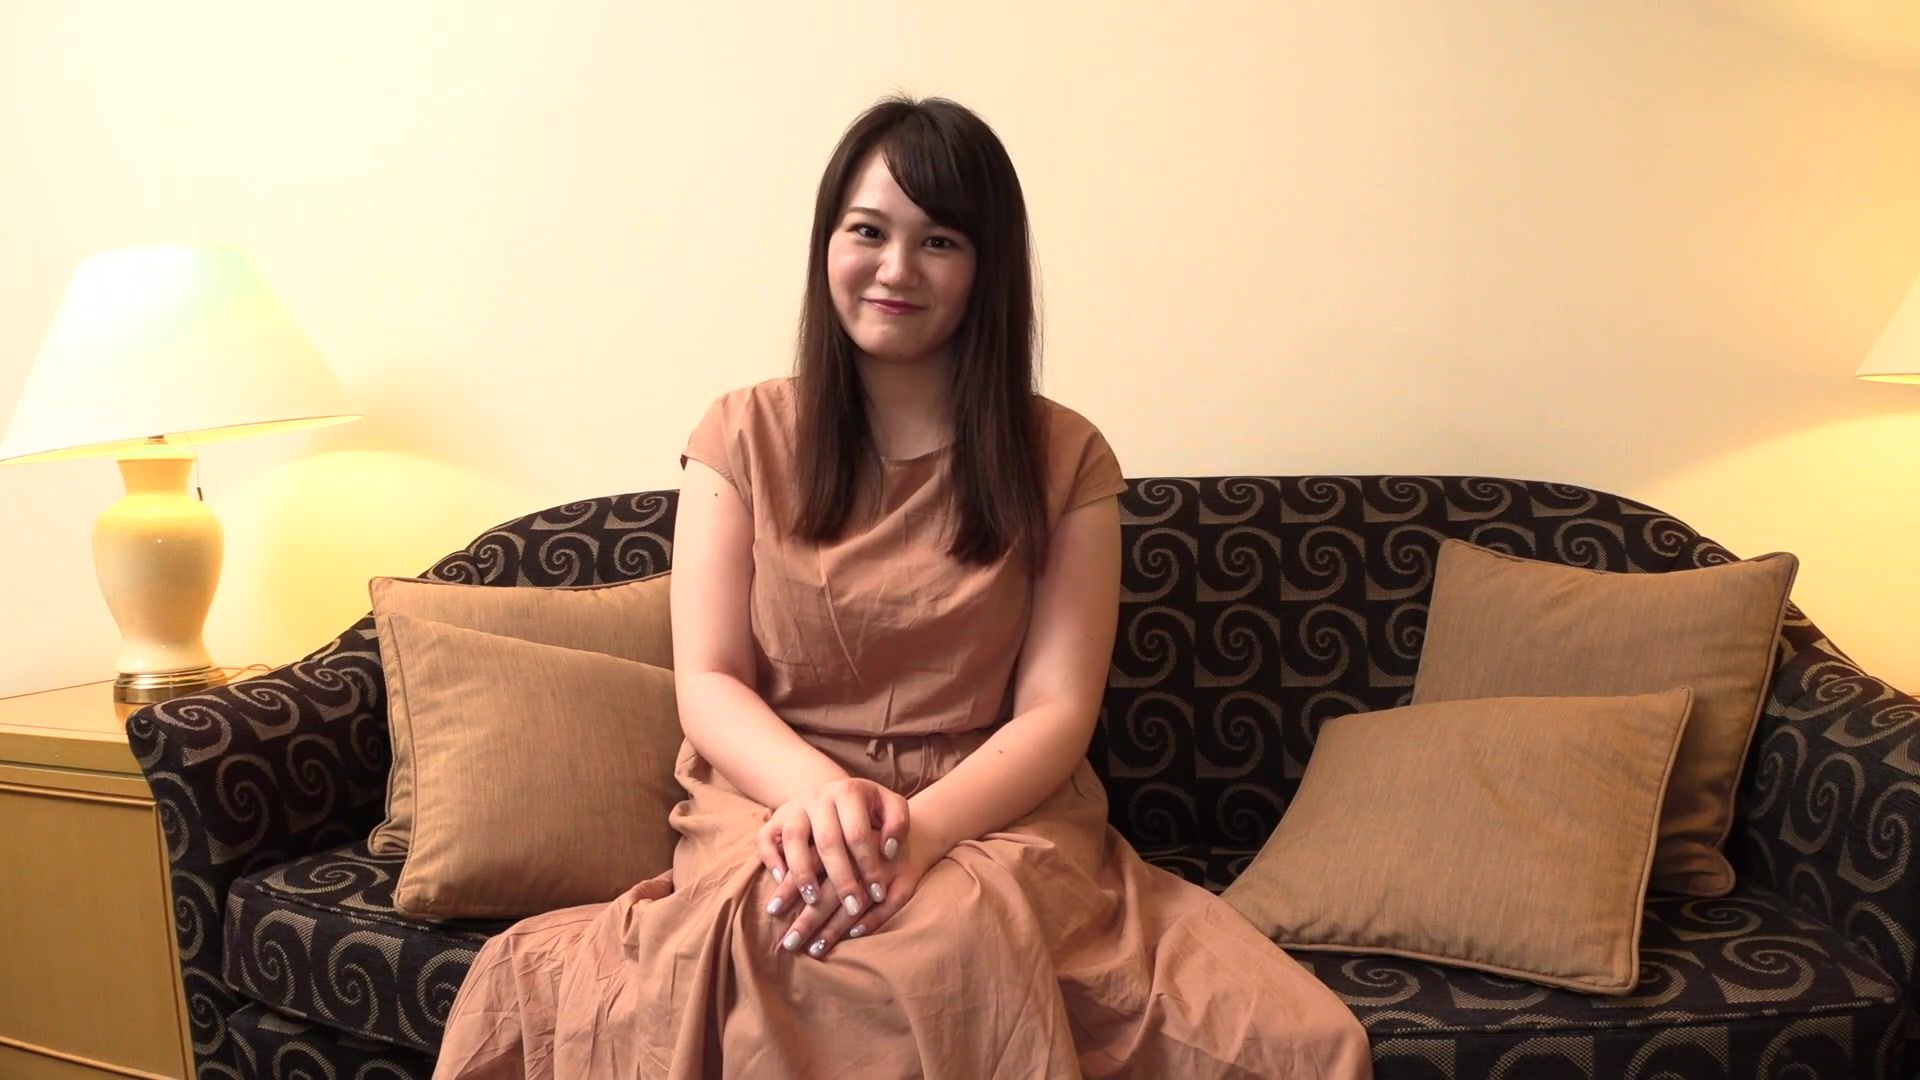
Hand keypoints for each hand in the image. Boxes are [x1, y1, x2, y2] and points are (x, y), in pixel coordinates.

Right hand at [756, 777, 907, 931]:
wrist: (834, 793)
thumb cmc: (869, 809)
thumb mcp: (890, 806)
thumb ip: (898, 823)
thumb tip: (887, 851)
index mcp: (848, 791)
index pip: (858, 833)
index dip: (869, 865)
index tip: (878, 894)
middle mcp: (818, 796)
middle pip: (827, 840)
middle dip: (841, 878)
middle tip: (853, 908)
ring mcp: (794, 807)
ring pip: (793, 839)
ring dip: (802, 873)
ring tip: (812, 901)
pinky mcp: (776, 818)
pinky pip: (765, 839)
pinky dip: (770, 860)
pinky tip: (782, 882)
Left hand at [769, 826, 950, 959]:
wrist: (908, 826)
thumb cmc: (857, 831)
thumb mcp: (833, 827)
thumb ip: (805, 847)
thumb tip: (773, 872)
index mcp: (839, 831)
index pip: (810, 863)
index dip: (791, 887)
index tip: (772, 911)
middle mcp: (863, 850)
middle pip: (831, 889)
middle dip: (809, 919)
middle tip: (789, 943)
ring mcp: (886, 866)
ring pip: (859, 901)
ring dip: (835, 928)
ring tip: (814, 949)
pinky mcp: (906, 877)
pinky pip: (890, 903)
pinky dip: (872, 919)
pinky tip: (853, 934)